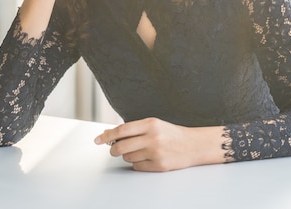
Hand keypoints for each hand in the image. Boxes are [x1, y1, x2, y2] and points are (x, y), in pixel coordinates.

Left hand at [94, 118, 225, 171]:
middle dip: (114, 150)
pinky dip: (138, 164)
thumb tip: (108, 133)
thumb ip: (132, 129)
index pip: (122, 130)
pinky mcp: (159, 165)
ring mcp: (156, 152)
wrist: (193, 145)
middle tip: (115, 150)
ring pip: (128, 158)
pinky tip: (148, 158)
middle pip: (121, 147)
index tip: (98, 140)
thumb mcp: (153, 125)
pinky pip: (137, 167)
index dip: (107, 136)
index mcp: (151, 124)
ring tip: (141, 151)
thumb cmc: (171, 134)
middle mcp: (153, 137)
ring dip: (129, 156)